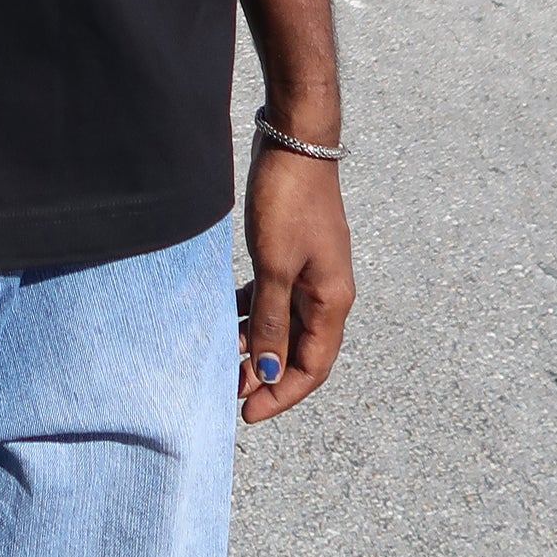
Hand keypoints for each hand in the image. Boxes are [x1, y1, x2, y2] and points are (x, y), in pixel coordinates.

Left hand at [237, 144, 354, 423]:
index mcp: (331, 301)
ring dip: (258, 346)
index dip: (281, 395)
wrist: (296, 144)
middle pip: (299, 351)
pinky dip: (256, 313)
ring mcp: (312, 273)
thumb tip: (267, 372)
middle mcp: (327, 293)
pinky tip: (231, 319)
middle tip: (229, 392)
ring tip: (226, 361)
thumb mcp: (274, 266)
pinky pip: (277, 298)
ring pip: (285, 325)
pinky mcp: (295, 255)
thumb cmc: (288, 201)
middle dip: (266, 376)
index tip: (247, 413)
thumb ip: (270, 320)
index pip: (311, 367)